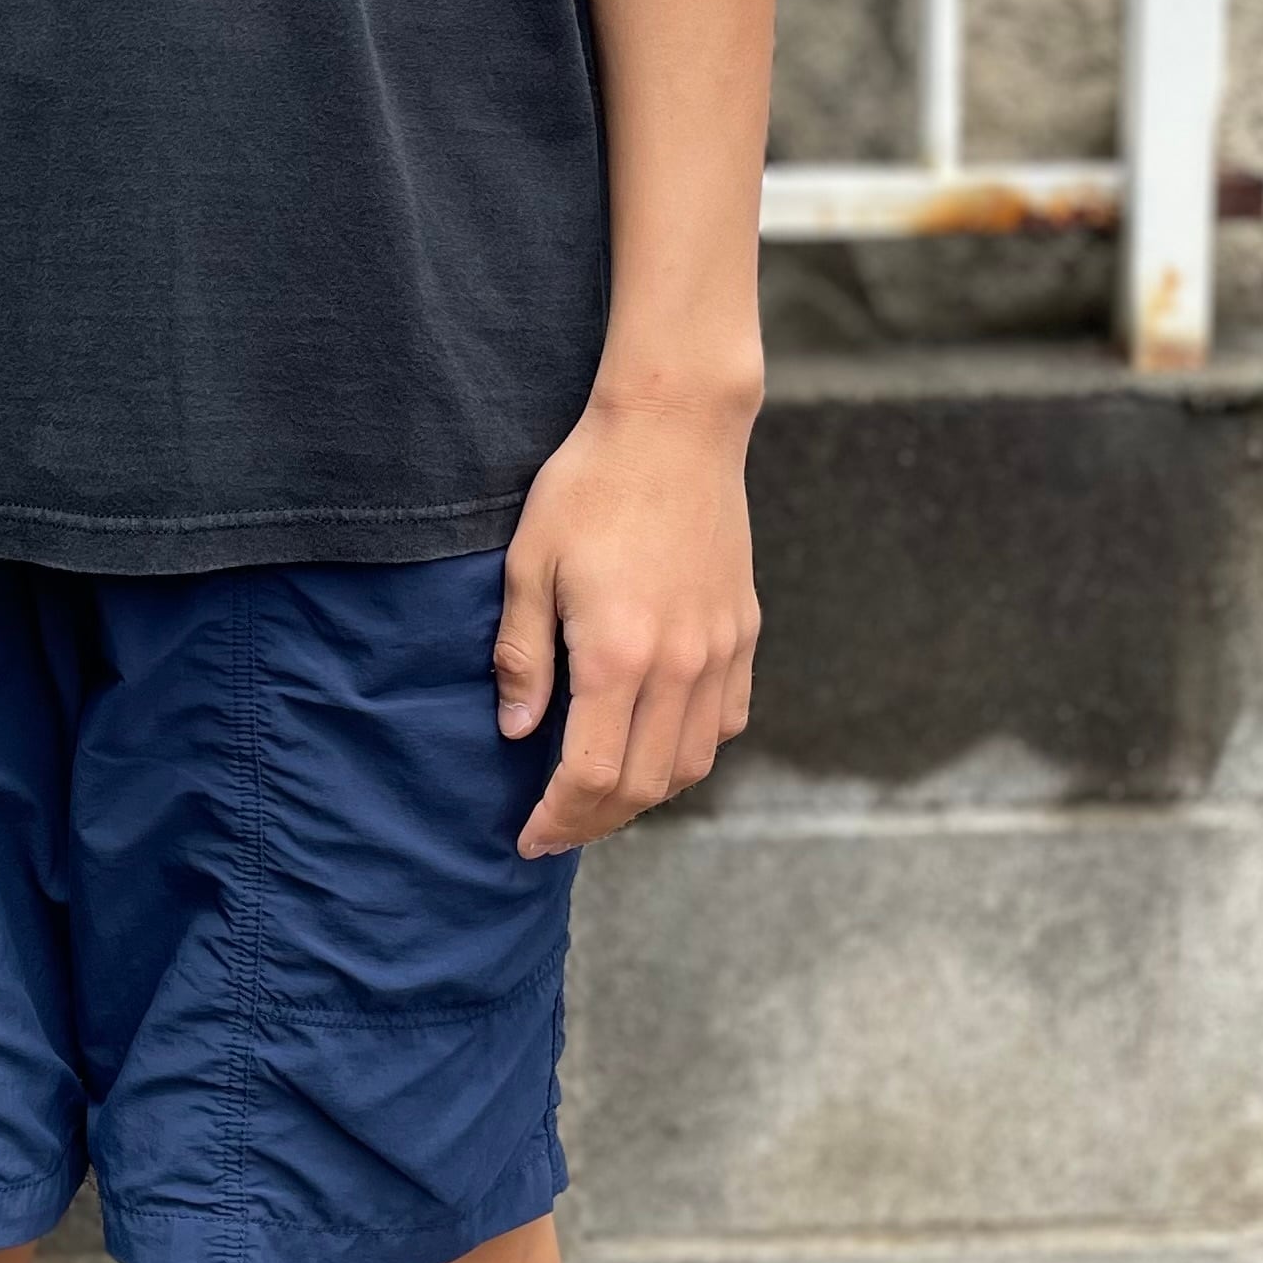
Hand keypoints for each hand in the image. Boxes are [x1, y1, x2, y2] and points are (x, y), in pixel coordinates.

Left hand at [496, 395, 758, 856]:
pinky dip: (691, 750)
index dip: (558, 818)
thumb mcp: (529, 562)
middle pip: (645, 784)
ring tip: (601, 796)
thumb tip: (517, 731)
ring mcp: (721, 650)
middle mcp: (680, 664)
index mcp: (619, 654)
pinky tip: (656, 744)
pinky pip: (727, 719)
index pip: (592, 775)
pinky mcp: (745, 630)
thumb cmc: (590, 485)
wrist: (674, 426)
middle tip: (555, 827)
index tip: (528, 837)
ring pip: (692, 761)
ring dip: (646, 794)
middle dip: (596, 821)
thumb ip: (522, 654)